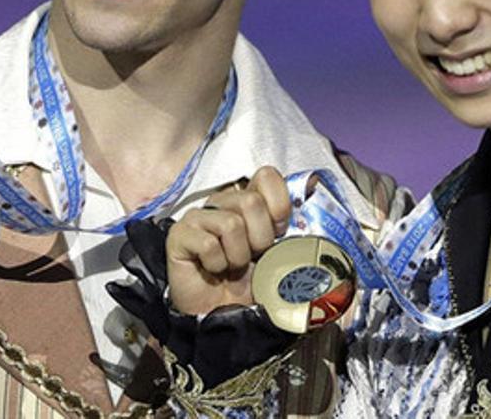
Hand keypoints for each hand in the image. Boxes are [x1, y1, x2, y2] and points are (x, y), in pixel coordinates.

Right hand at [167, 166, 291, 315]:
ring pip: (231, 223)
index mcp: (247, 200)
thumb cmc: (251, 283)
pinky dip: (217, 264)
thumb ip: (292, 227)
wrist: (224, 315)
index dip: (278, 205)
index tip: (278, 232)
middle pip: (251, 200)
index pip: (266, 176)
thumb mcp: (279, 253)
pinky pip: (207, 244)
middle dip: (260, 238)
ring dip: (238, 255)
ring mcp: (198, 217)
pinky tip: (213, 270)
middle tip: (253, 256)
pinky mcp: (179, 235)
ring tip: (232, 266)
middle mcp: (222, 203)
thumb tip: (312, 193)